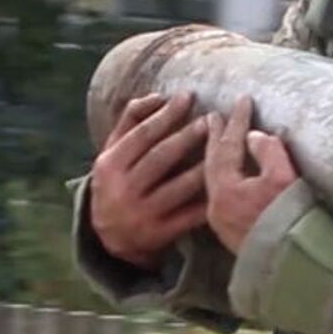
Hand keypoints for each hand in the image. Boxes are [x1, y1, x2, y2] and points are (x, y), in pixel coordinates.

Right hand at [88, 93, 210, 270]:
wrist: (107, 238)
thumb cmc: (116, 182)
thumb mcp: (112, 152)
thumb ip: (130, 120)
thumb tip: (158, 95)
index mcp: (110, 165)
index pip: (141, 135)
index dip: (166, 114)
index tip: (188, 96)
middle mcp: (123, 189)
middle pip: (160, 158)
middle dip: (187, 137)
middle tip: (211, 120)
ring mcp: (142, 213)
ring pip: (178, 187)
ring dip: (203, 167)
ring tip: (223, 149)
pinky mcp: (159, 234)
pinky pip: (188, 216)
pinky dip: (206, 202)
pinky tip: (225, 187)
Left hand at [206, 95, 297, 253]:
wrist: (293, 266)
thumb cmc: (293, 221)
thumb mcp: (284, 178)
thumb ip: (269, 150)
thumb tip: (254, 136)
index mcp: (226, 191)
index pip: (228, 147)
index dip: (236, 121)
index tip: (242, 100)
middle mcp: (216, 206)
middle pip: (211, 164)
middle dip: (214, 138)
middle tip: (213, 116)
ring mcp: (221, 221)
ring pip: (211, 180)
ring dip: (215, 157)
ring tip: (216, 140)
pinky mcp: (230, 232)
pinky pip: (218, 194)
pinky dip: (219, 176)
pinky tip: (225, 173)